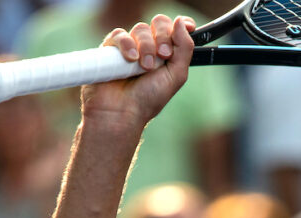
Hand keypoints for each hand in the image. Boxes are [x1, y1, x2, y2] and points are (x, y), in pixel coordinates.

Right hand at [80, 15, 195, 126]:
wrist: (122, 112)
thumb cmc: (149, 99)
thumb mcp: (176, 75)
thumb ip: (185, 48)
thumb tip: (182, 22)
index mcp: (167, 53)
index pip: (175, 28)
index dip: (182, 25)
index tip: (189, 27)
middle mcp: (149, 47)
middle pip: (159, 23)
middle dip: (164, 37)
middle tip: (164, 56)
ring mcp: (130, 46)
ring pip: (141, 28)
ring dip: (146, 47)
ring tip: (144, 67)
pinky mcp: (110, 48)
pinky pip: (120, 34)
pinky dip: (127, 44)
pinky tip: (130, 59)